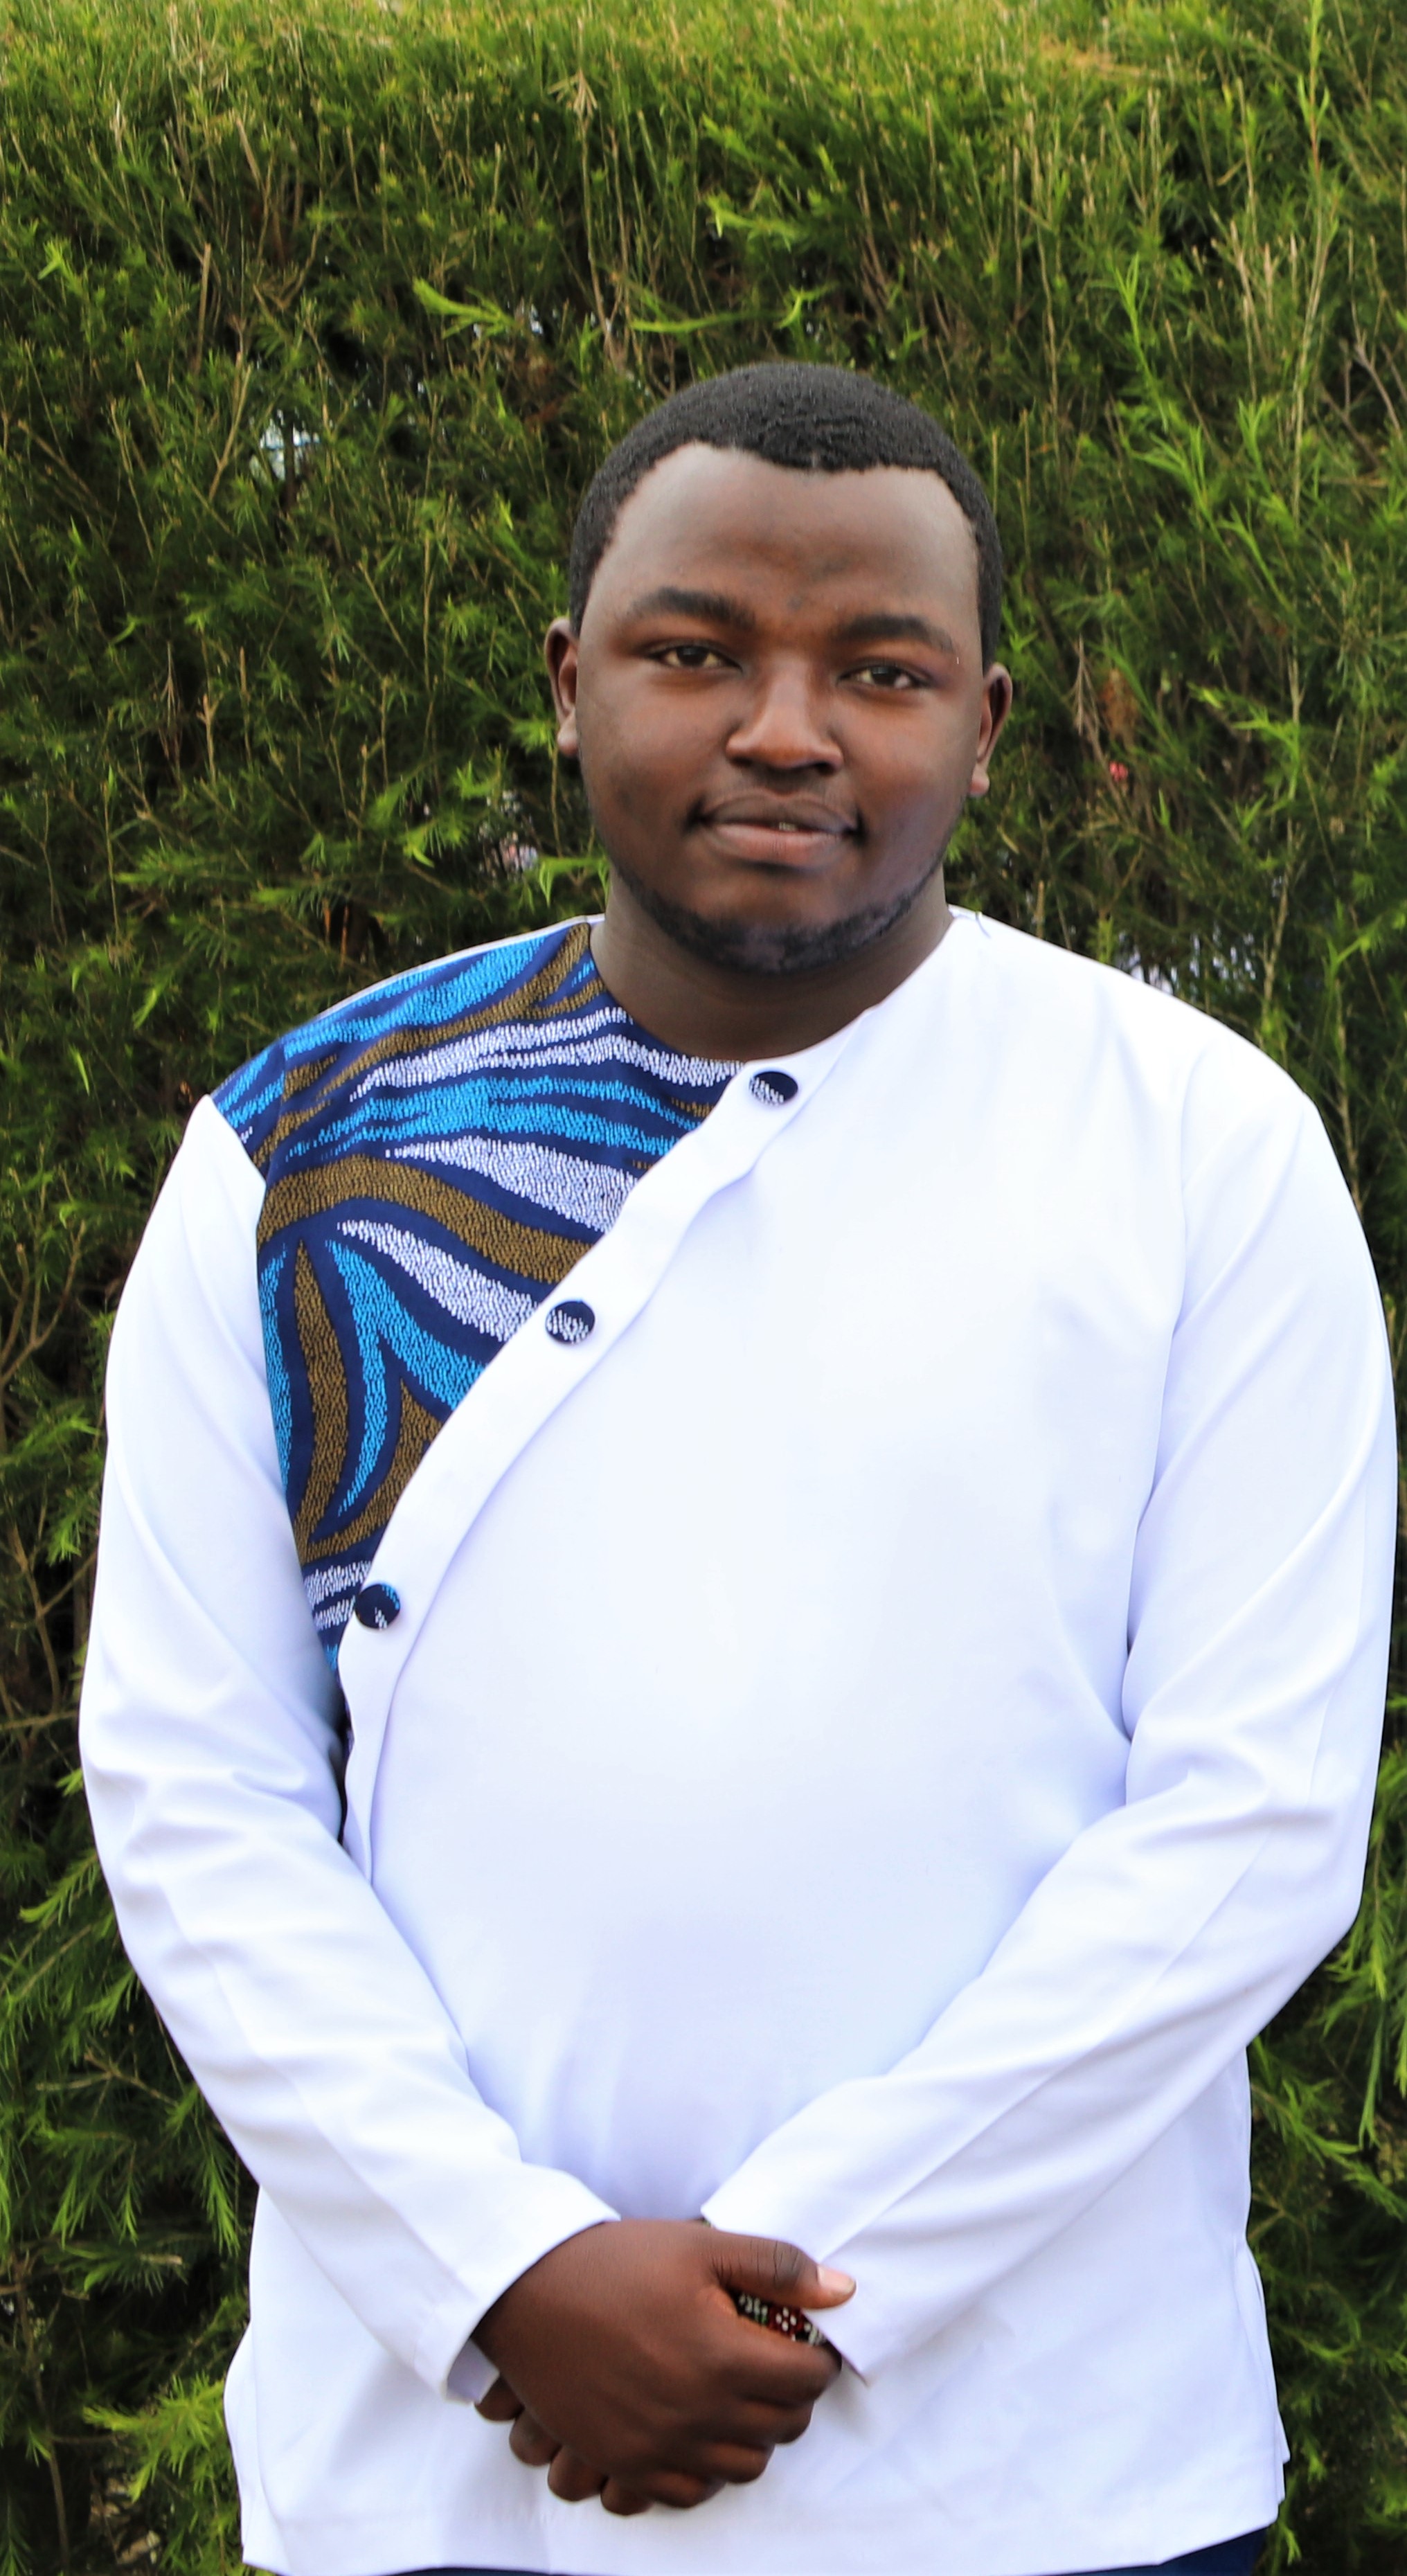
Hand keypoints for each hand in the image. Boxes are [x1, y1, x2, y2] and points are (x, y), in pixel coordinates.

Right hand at [473, 2219, 853, 2514]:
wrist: (527, 2293)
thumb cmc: (615, 2262)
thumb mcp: (700, 2246)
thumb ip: (777, 2266)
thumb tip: (844, 2291)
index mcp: (721, 2355)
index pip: (807, 2380)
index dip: (819, 2360)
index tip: (808, 2345)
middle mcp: (696, 2412)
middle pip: (782, 2428)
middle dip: (793, 2397)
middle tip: (778, 2366)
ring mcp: (659, 2446)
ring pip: (744, 2468)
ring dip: (756, 2436)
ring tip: (741, 2398)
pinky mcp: (625, 2464)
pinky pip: (691, 2493)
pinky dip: (708, 2469)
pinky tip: (700, 2430)